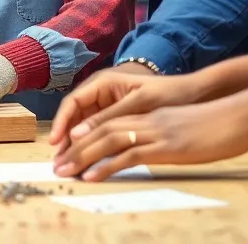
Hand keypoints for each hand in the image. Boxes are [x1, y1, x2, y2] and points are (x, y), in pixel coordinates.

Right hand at [49, 63, 206, 153]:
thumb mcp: (136, 104)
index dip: (61, 122)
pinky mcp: (115, 117)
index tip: (55, 142)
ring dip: (75, 144)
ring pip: (83, 125)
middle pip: (74, 116)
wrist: (192, 93)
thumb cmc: (166, 93)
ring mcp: (107, 104)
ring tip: (68, 165)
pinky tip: (86, 161)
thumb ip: (107, 118)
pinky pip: (96, 131)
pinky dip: (90, 145)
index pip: (73, 102)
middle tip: (58, 161)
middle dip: (65, 138)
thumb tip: (77, 134)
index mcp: (103, 83)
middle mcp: (100, 92)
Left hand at [52, 84, 247, 180]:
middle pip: (101, 130)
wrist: (246, 112)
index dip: (87, 137)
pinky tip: (91, 176)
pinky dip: (106, 165)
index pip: (110, 123)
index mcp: (153, 116)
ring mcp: (157, 130)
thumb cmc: (225, 124)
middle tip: (56, 166)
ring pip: (108, 140)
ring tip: (63, 171)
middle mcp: (149, 120)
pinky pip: (129, 154)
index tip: (70, 152)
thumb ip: (171, 138)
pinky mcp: (168, 145)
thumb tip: (161, 152)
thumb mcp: (191, 131)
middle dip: (75, 148)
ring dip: (82, 156)